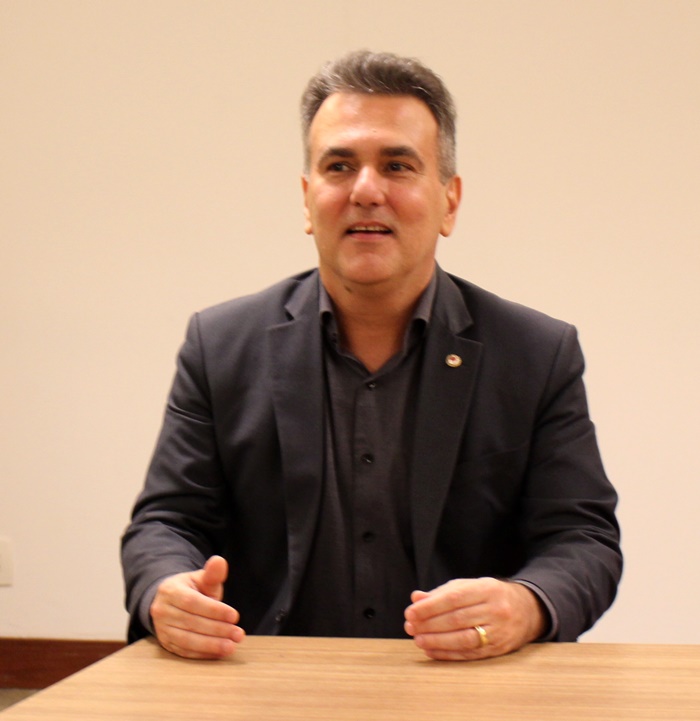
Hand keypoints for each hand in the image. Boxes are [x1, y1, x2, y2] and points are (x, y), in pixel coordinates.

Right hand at [150, 555, 244, 659]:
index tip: (235, 616)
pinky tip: (219, 653)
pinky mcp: (166, 644)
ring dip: (211, 645)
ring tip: (231, 646)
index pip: (193, 602)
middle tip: (238, 634)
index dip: (214, 610)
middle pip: (192, 622)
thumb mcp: (201, 578)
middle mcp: (162, 610)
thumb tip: (219, 561)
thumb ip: (212, 573)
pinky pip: (185, 652)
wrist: (170, 602)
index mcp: (171, 590)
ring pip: (187, 640)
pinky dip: (203, 654)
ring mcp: (162, 629)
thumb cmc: (191, 589)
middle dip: (217, 630)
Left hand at [404, 577, 545, 660]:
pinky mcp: (499, 649)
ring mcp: (499, 632)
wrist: (527, 610)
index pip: (454, 598)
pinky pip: (470, 654)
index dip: (431, 606)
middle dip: (430, 624)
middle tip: (410, 627)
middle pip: (457, 619)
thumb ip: (442, 593)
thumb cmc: (490, 596)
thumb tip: (416, 599)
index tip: (411, 612)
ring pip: (464, 638)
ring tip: (418, 640)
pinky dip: (448, 654)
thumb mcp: (469, 587)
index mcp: (487, 589)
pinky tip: (431, 650)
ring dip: (437, 641)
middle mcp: (495, 610)